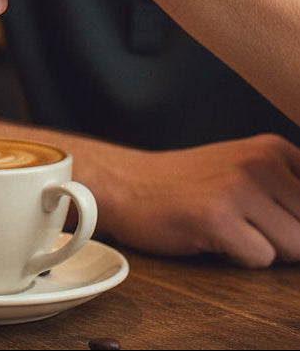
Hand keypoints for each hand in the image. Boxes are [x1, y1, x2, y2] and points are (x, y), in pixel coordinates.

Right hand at [98, 134, 299, 266]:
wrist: (125, 183)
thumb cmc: (187, 185)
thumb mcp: (244, 170)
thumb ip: (289, 191)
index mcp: (272, 148)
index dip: (296, 218)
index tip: (266, 215)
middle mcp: (259, 161)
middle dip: (284, 238)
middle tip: (243, 222)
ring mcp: (238, 187)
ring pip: (295, 248)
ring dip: (264, 249)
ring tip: (229, 228)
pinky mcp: (218, 218)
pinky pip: (260, 260)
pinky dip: (238, 258)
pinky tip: (211, 236)